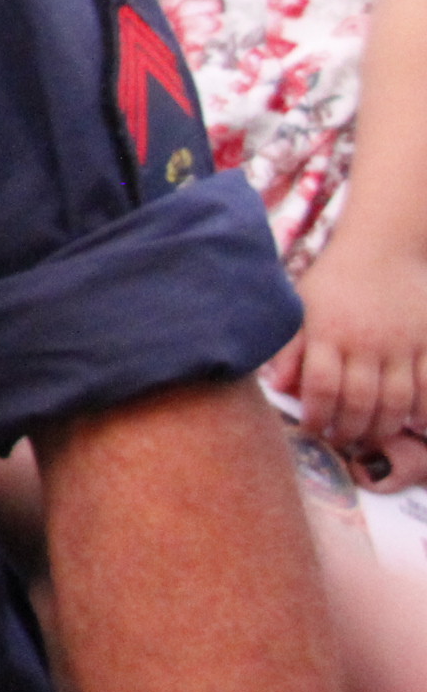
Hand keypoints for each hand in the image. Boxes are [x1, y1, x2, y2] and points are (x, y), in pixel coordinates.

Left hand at [270, 237, 426, 452]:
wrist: (383, 248)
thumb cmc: (334, 282)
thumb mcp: (301, 307)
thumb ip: (289, 347)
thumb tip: (279, 386)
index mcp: (328, 332)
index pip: (321, 386)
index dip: (316, 416)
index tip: (313, 431)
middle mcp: (365, 341)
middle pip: (360, 400)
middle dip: (349, 431)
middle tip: (342, 444)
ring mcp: (400, 343)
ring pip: (395, 400)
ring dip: (383, 429)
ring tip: (370, 441)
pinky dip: (424, 410)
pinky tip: (414, 425)